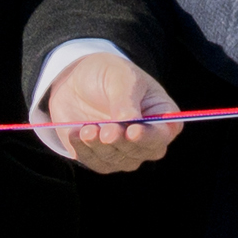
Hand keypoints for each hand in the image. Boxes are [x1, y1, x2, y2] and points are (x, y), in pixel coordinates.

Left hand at [34, 49, 186, 172]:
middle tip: (106, 130)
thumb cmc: (108, 75)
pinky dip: (84, 150)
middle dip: (122, 142)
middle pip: (142, 151)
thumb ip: (126, 101)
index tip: (132, 130)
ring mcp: (126, 151)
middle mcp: (147, 138)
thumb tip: (130, 122)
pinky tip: (74, 133)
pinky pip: (97, 163)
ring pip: (119, 160)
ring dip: (101, 146)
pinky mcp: (102, 158)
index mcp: (161, 115)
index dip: (149, 136)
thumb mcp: (120, 78)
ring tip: (86, 128)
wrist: (76, 80)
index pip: (163, 133)